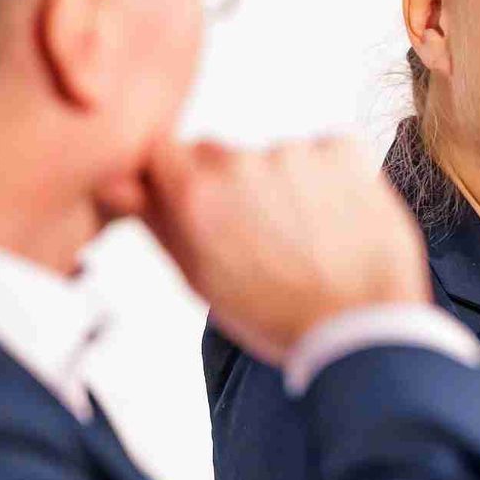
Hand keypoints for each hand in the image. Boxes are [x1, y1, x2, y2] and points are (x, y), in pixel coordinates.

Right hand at [140, 136, 431, 365]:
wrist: (362, 329)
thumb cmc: (276, 316)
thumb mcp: (200, 281)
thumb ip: (157, 223)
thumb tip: (117, 183)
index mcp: (195, 193)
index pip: (161, 152)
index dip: (177, 179)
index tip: (197, 207)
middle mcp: (240, 161)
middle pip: (217, 155)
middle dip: (229, 186)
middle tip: (260, 237)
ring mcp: (295, 152)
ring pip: (273, 156)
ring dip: (282, 184)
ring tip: (306, 239)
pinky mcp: (344, 150)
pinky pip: (323, 153)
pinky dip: (327, 179)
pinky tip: (335, 222)